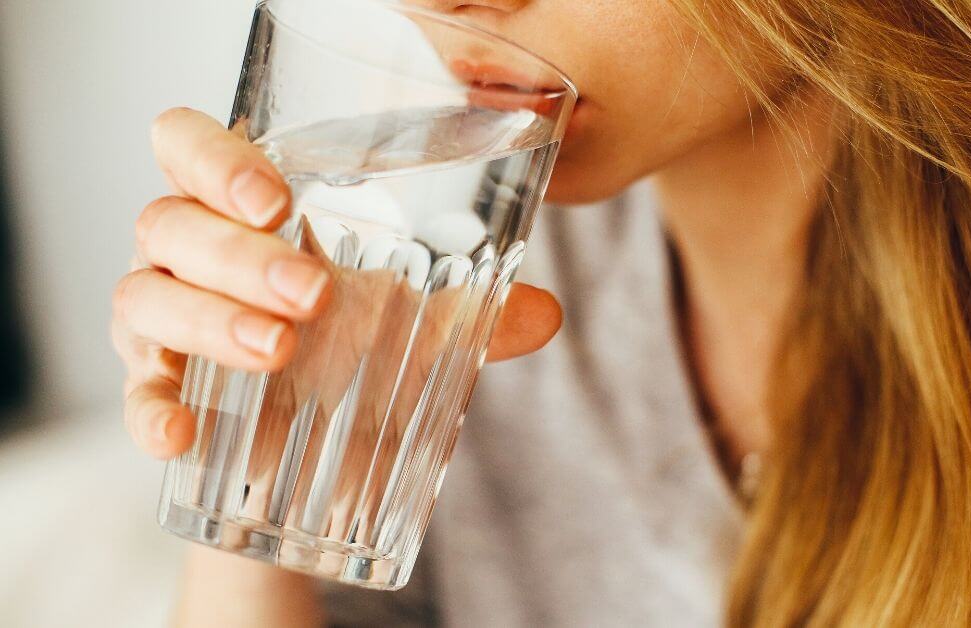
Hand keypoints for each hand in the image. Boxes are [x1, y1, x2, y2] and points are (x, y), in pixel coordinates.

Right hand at [112, 107, 561, 459]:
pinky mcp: (157, 388)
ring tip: (280, 350)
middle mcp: (189, 252)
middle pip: (170, 221)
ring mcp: (162, 318)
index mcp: (242, 210)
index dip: (215, 158)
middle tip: (313, 293)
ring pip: (145, 295)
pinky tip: (181, 433)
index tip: (277, 199)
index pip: (188, 145)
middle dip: (239, 254)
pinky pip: (134, 392)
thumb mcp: (413, 324)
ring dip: (210, 319)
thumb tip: (547, 314)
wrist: (316, 447)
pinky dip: (151, 409)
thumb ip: (472, 313)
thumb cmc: (352, 348)